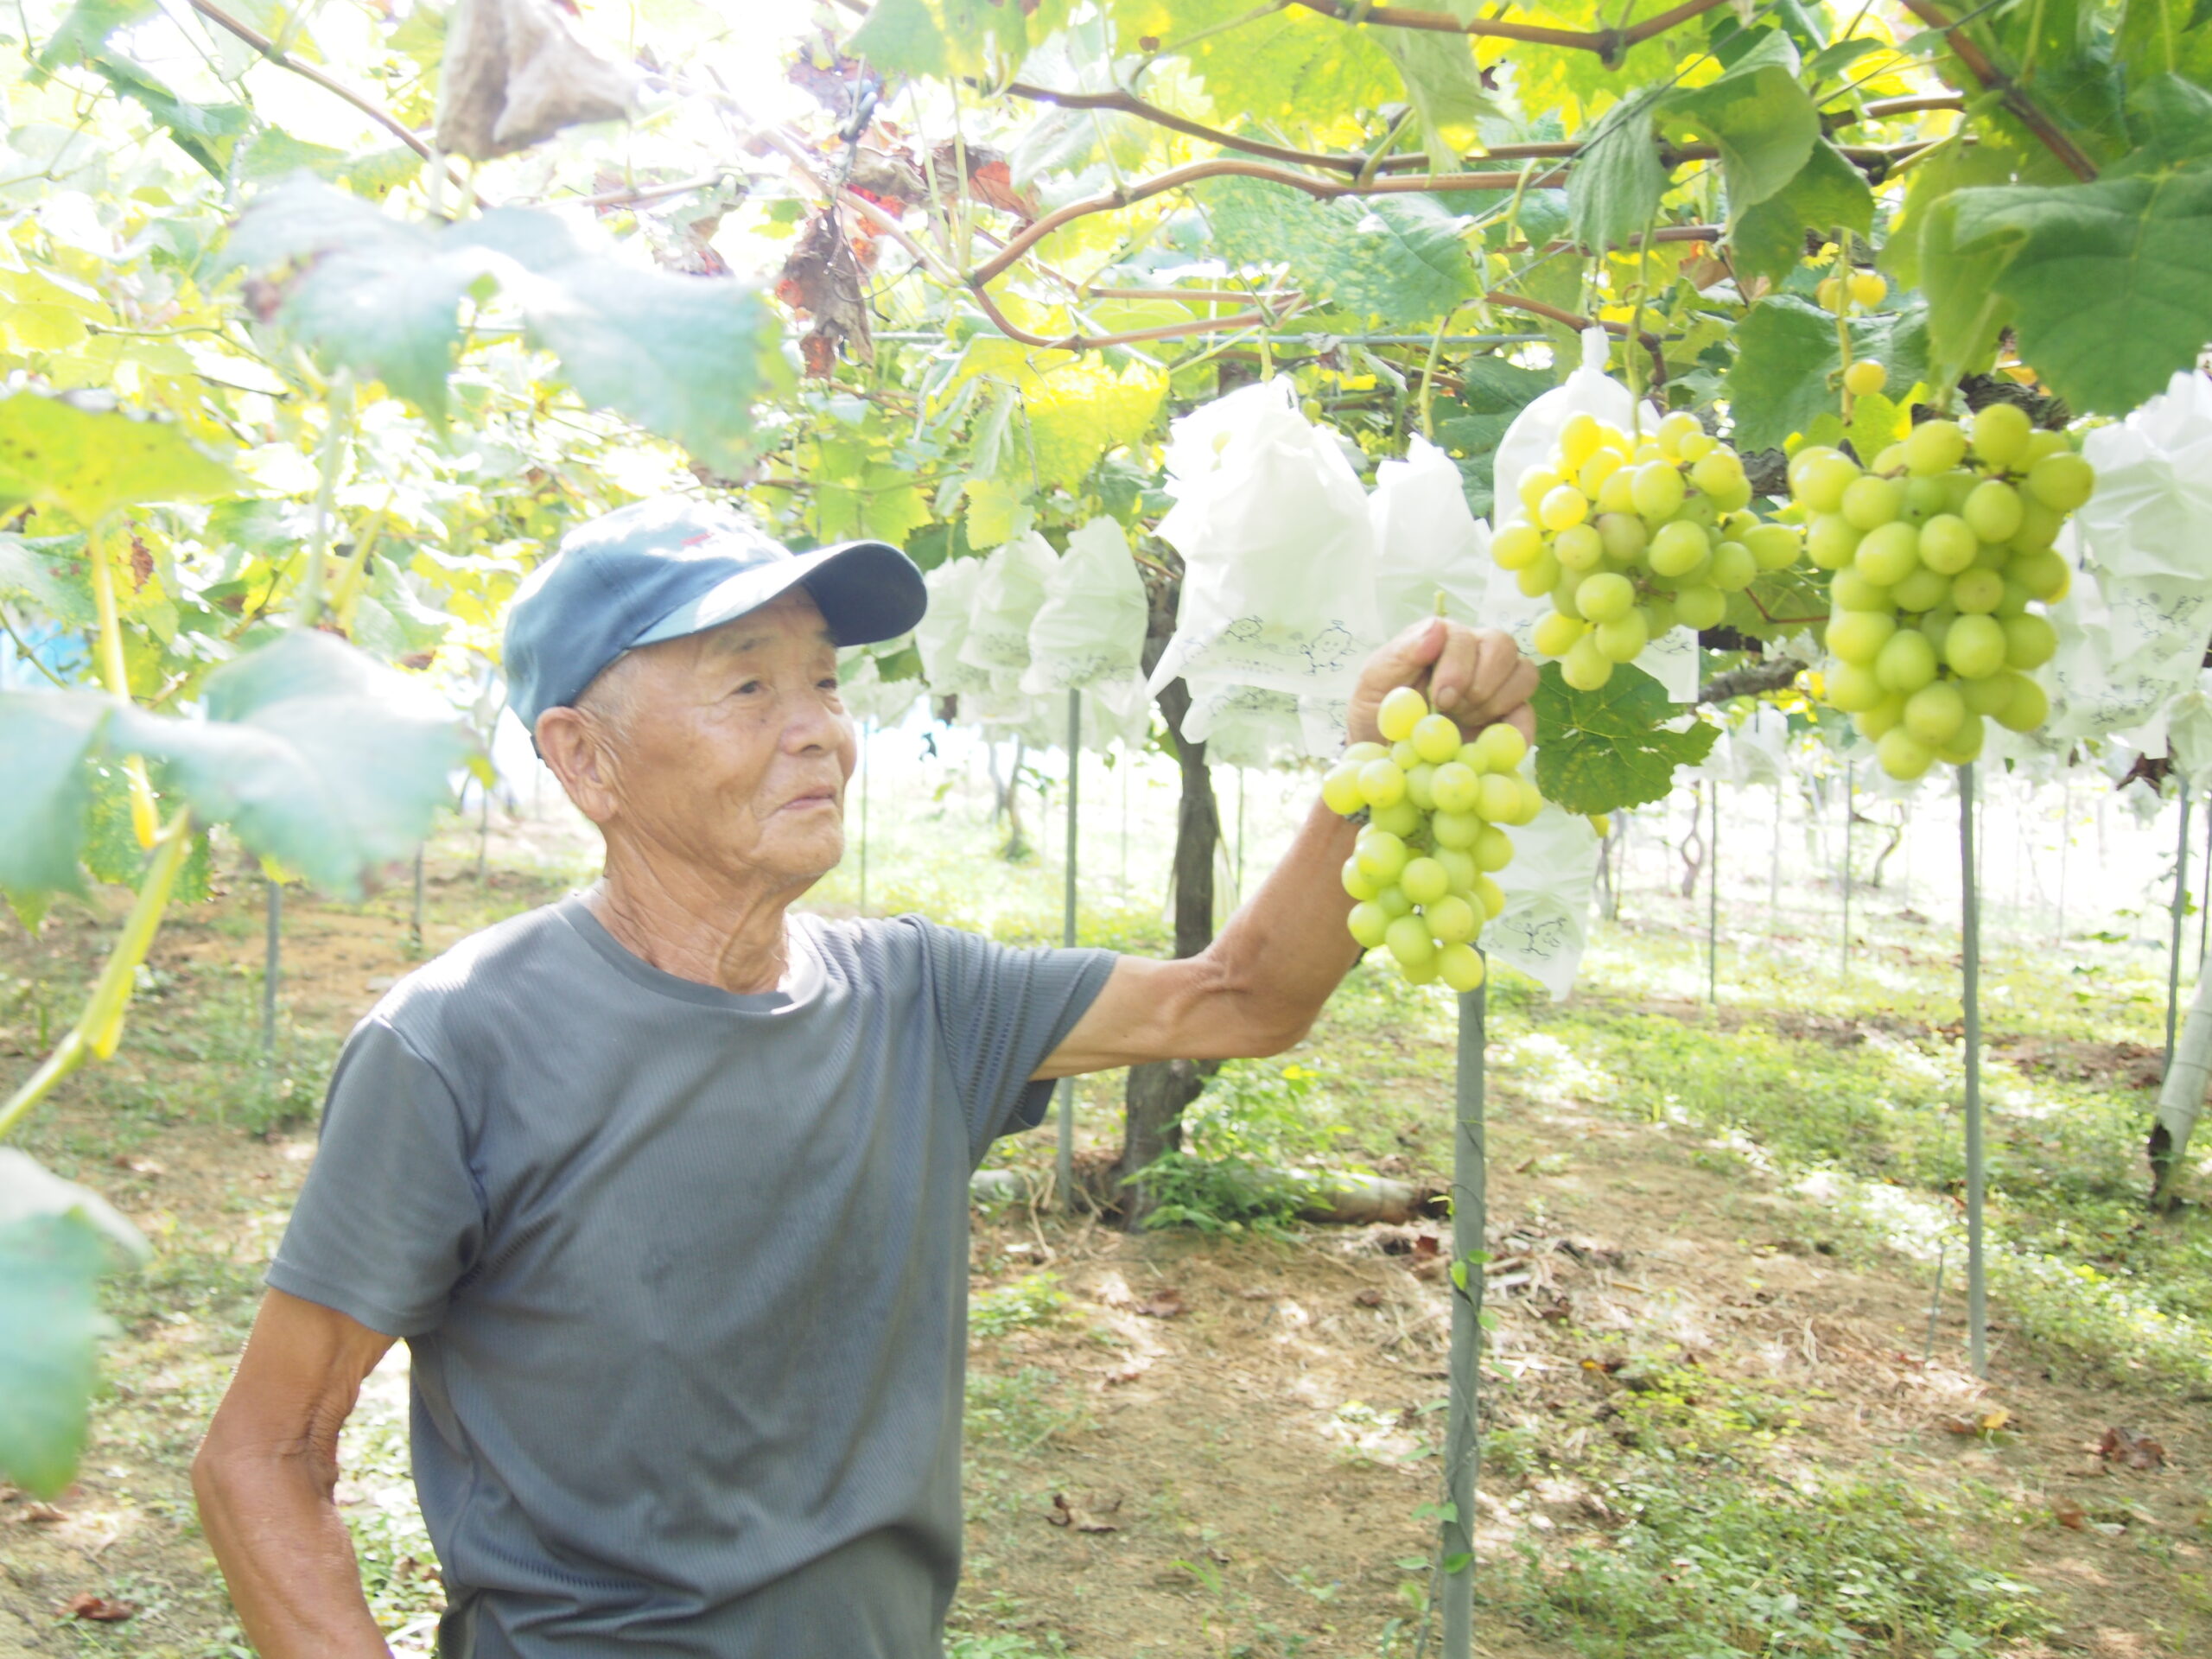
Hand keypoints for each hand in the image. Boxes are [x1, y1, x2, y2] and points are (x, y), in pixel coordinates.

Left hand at [1346, 618, 1537, 748]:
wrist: (1387, 756)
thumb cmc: (1378, 712)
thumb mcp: (1374, 682)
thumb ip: (1401, 652)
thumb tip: (1437, 627)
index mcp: (1441, 640)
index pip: (1465, 635)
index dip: (1458, 666)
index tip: (1440, 698)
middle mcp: (1474, 654)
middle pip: (1502, 645)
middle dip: (1480, 681)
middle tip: (1454, 709)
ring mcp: (1495, 684)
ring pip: (1524, 673)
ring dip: (1496, 701)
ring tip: (1464, 722)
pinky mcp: (1507, 717)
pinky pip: (1528, 714)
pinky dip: (1518, 729)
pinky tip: (1493, 745)